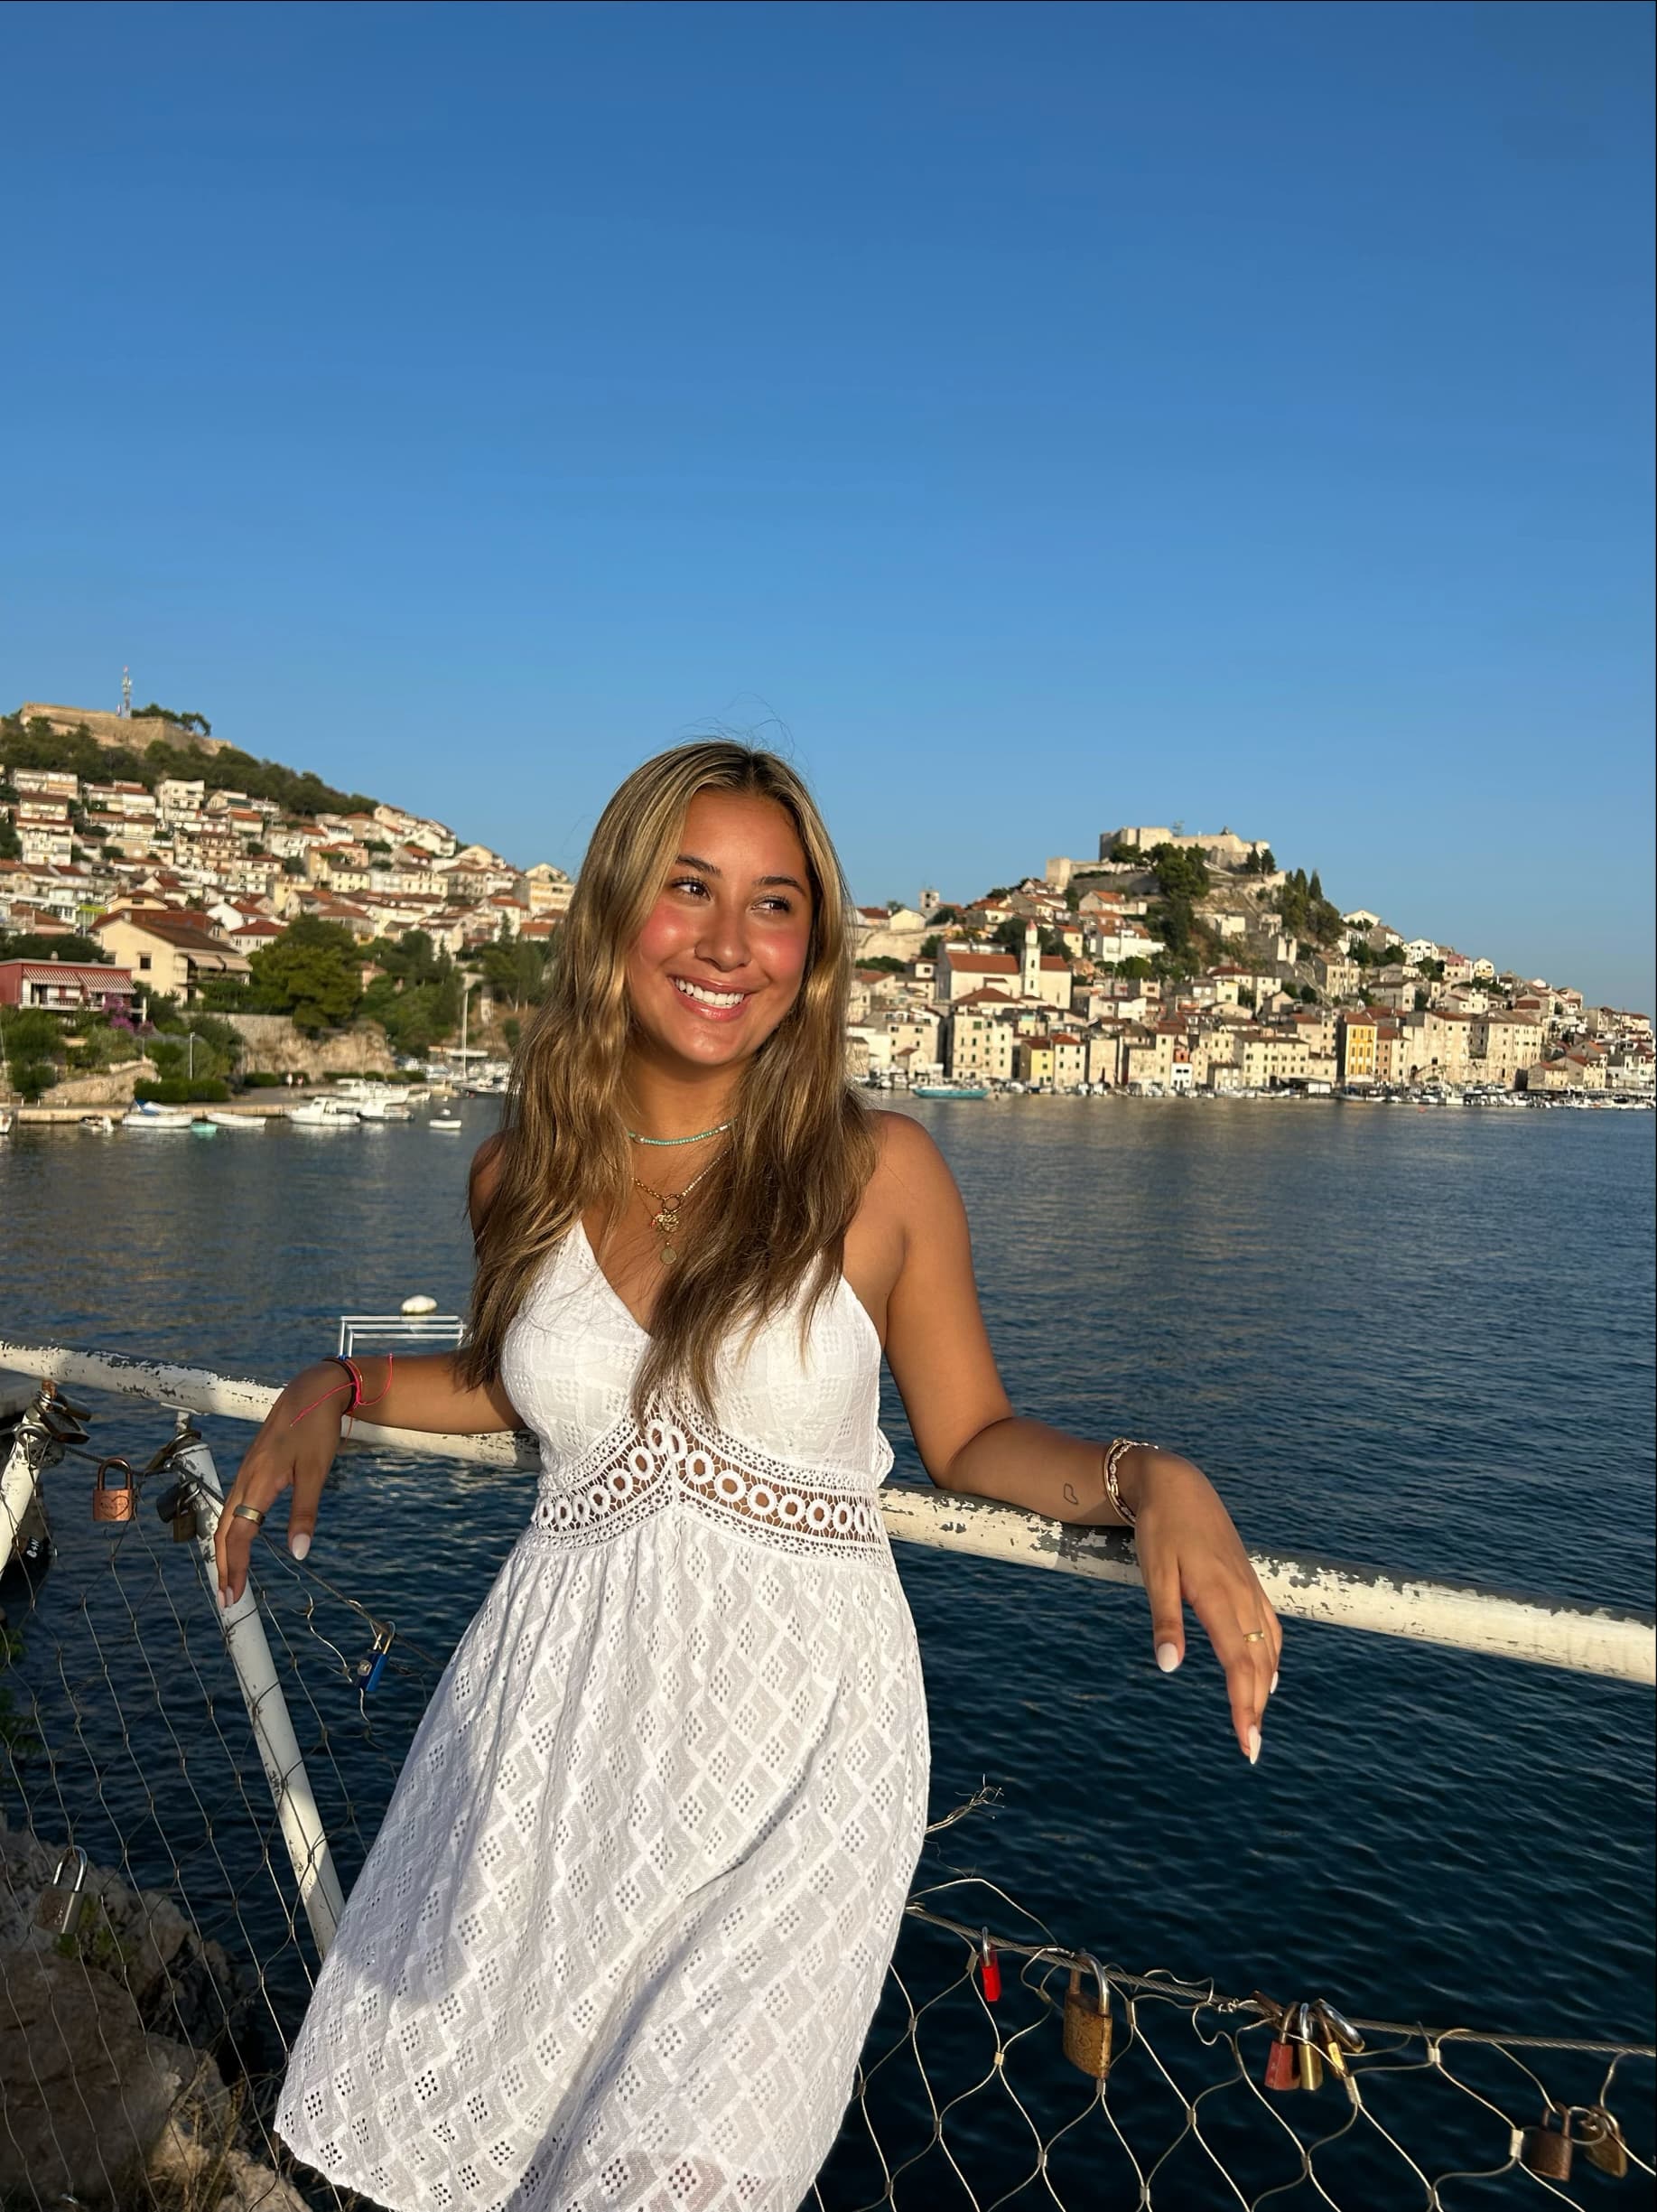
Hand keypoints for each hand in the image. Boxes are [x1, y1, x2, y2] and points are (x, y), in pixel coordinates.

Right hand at [213, 1364, 349, 1606]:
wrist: (311, 1390)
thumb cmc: (316, 1429)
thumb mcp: (316, 1473)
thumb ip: (305, 1514)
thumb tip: (299, 1554)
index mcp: (258, 1483)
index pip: (239, 1535)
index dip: (235, 1567)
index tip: (234, 1596)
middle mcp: (245, 1479)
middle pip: (224, 1531)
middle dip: (224, 1566)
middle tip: (227, 1598)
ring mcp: (246, 1472)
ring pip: (226, 1518)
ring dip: (225, 1549)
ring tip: (228, 1576)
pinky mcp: (252, 1467)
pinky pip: (232, 1505)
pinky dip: (230, 1529)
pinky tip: (237, 1537)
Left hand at [1126, 1448, 1280, 1762]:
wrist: (1176, 1483)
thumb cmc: (1160, 1528)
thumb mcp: (1154, 1573)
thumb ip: (1165, 1621)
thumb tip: (1170, 1667)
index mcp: (1219, 1597)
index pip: (1239, 1665)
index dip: (1244, 1706)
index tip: (1246, 1742)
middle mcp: (1242, 1595)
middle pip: (1258, 1663)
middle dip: (1255, 1708)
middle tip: (1251, 1749)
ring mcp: (1249, 1586)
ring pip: (1267, 1646)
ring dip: (1264, 1685)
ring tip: (1256, 1719)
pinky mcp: (1248, 1579)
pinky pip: (1269, 1625)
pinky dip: (1271, 1654)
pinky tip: (1267, 1671)